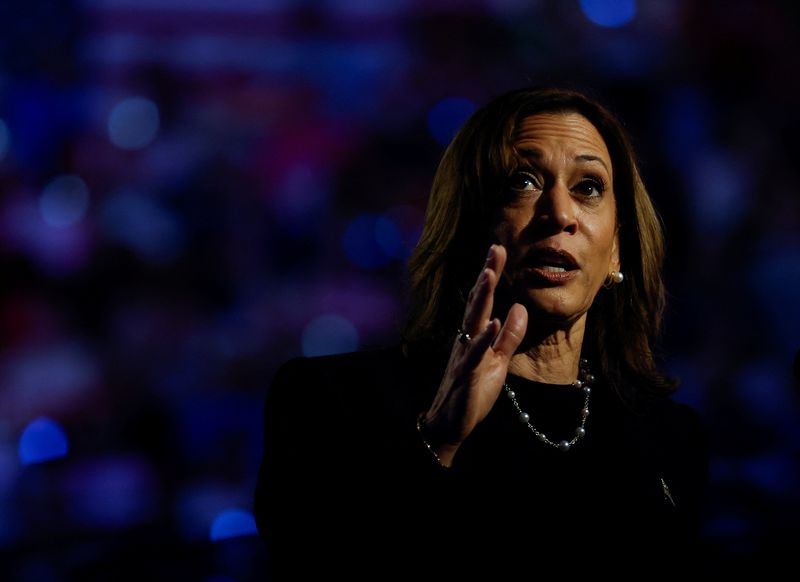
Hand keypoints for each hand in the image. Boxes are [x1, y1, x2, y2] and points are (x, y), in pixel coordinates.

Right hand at [419, 244, 527, 465]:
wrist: (450, 422)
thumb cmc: (472, 391)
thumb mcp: (498, 361)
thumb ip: (509, 336)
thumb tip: (520, 308)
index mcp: (474, 334)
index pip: (484, 299)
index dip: (490, 274)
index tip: (498, 249)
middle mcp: (466, 339)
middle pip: (477, 302)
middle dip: (486, 275)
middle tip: (495, 249)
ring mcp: (465, 355)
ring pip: (473, 321)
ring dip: (481, 297)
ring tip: (489, 274)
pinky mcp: (466, 374)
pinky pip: (475, 354)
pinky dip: (484, 338)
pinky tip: (492, 323)